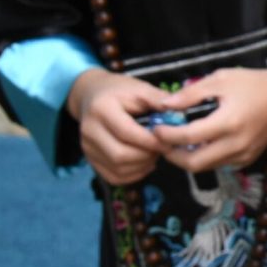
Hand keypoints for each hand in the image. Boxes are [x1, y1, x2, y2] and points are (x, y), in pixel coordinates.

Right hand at [67, 68, 167, 184]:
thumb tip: (180, 116)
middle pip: (120, 155)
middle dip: (147, 156)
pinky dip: (133, 175)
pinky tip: (144, 162)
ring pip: (117, 169)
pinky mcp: (90, 159)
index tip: (170, 142)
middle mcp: (89, 130)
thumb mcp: (141, 89)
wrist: (93, 95)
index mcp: (101, 109)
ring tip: (154, 153)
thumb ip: (160, 100)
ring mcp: (87, 147)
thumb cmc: (121, 91)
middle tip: (162, 149)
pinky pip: (113, 177)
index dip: (152, 141)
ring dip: (142, 166)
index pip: (127, 133)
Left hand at [149, 67, 266, 172]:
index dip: (167, 135)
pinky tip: (200, 144)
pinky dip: (205, 158)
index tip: (155, 128)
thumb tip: (165, 106)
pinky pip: (219, 164)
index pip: (189, 136)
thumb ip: (190, 94)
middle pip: (195, 163)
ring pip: (206, 167)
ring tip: (177, 143)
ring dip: (187, 158)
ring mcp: (244, 154)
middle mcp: (236, 143)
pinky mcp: (248, 159)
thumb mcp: (220, 79)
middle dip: (173, 155)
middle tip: (162, 143)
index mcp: (228, 121)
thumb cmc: (252, 83)